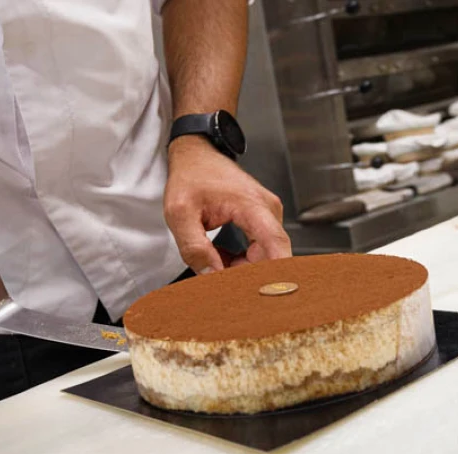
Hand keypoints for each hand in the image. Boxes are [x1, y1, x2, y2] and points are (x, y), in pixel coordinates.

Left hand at [164, 136, 290, 272]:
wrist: (196, 155)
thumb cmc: (191, 176)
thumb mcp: (180, 214)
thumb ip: (194, 248)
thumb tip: (211, 276)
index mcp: (253, 206)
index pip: (277, 247)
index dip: (276, 275)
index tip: (266, 294)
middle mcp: (268, 211)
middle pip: (271, 258)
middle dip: (249, 277)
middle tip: (221, 285)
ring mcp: (267, 216)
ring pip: (265, 258)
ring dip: (242, 270)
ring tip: (215, 265)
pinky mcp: (262, 221)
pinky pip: (260, 251)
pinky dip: (242, 262)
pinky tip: (222, 257)